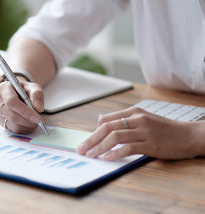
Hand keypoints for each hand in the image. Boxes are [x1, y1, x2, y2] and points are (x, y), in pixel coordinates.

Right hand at [0, 79, 43, 133]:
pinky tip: (28, 122)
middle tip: (38, 120)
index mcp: (3, 88)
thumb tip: (38, 108)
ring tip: (33, 120)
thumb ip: (37, 95)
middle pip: (11, 114)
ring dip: (26, 125)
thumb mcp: (32, 87)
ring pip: (12, 124)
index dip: (24, 111)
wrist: (17, 92)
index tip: (36, 117)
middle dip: (27, 120)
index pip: (11, 101)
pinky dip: (23, 128)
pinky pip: (12, 129)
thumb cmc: (24, 89)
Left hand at [77, 106, 198, 160]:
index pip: (106, 120)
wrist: (189, 136)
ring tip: (91, 155)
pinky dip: (116, 153)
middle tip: (81, 150)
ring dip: (99, 147)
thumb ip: (123, 119)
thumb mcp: (144, 119)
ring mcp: (144, 132)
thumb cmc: (165, 129)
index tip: (85, 142)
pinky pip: (129, 148)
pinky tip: (107, 158)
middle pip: (107, 128)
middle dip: (91, 140)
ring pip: (115, 137)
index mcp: (134, 112)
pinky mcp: (151, 144)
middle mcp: (138, 120)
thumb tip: (100, 120)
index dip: (93, 132)